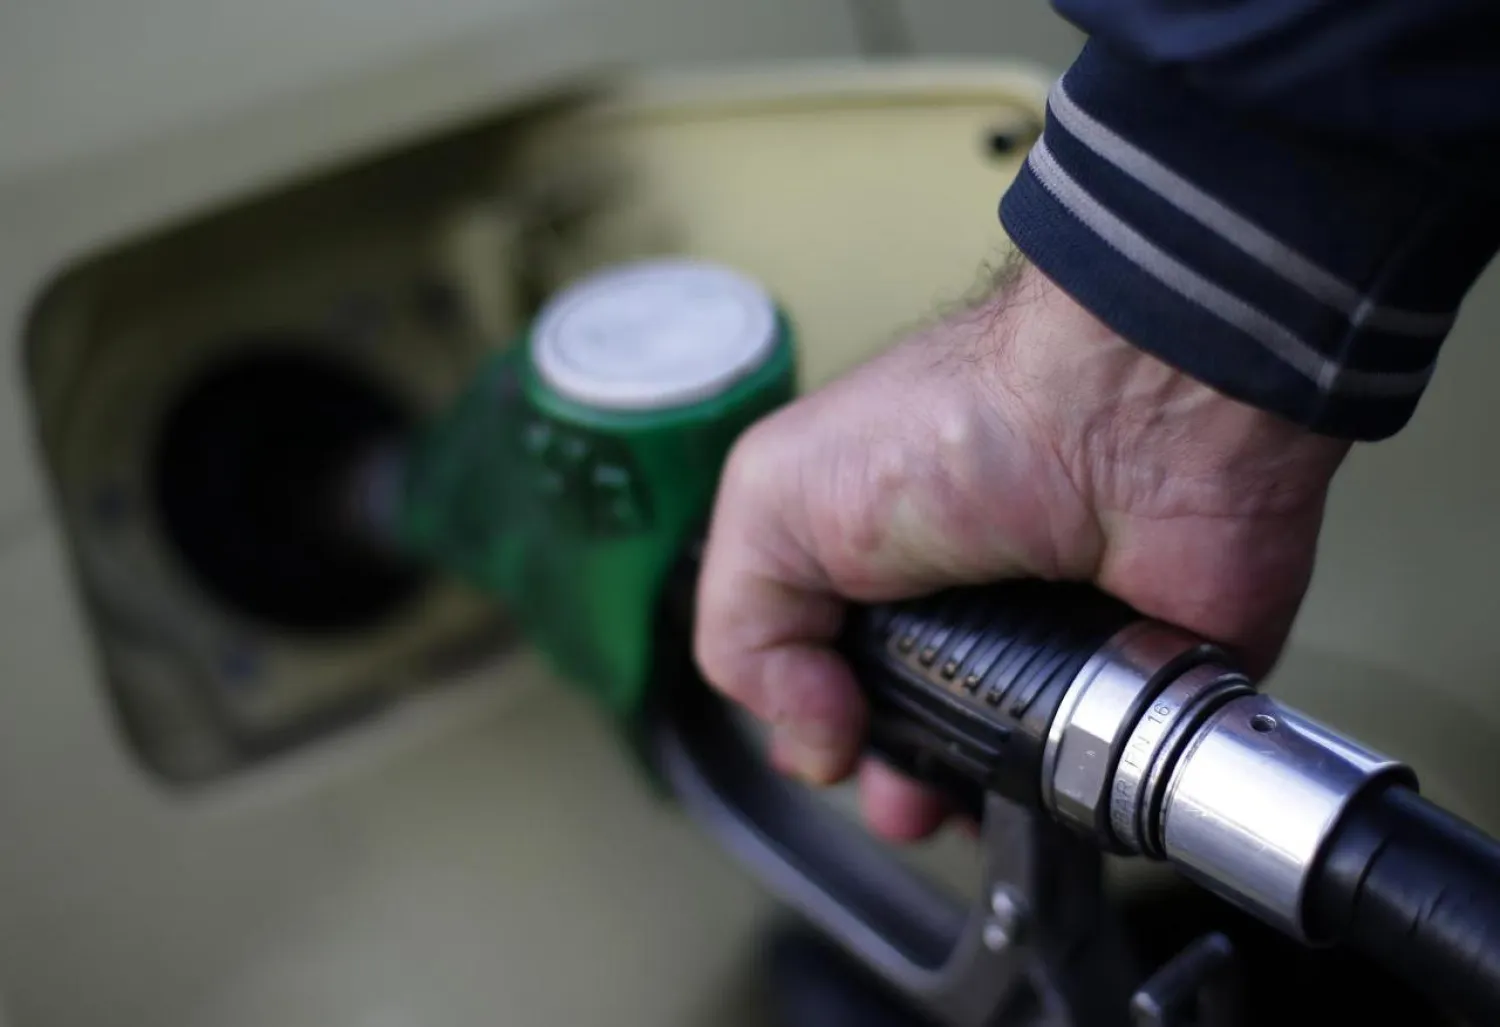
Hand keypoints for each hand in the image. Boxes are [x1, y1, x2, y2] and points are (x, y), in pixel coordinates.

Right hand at [693, 260, 1351, 841]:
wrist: (1121, 417)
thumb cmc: (961, 419)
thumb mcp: (775, 497)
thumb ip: (744, 622)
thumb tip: (806, 733)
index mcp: (874, 551)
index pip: (828, 664)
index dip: (816, 719)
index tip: (824, 746)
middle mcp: (964, 598)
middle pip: (915, 727)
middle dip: (894, 779)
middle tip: (896, 798)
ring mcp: (1056, 639)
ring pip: (1007, 765)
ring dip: (975, 801)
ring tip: (957, 809)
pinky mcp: (1142, 675)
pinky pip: (1107, 769)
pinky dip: (1078, 798)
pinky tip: (1045, 797)